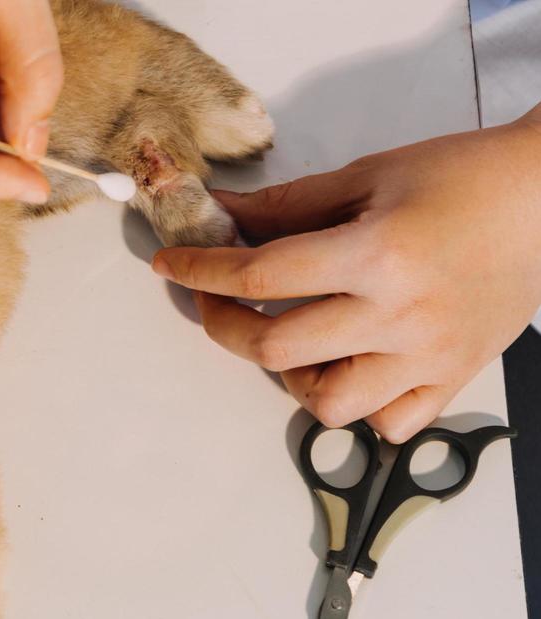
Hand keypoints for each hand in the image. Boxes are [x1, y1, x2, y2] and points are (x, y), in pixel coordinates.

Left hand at [152, 106, 540, 441]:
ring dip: (290, 376)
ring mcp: (429, 356)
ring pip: (326, 403)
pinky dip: (359, 407)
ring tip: (292, 340)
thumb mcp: (369, 175)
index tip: (172, 266)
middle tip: (216, 301)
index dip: (202, 271)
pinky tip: (350, 368)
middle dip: (225, 324)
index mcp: (378, 255)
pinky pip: (389, 424)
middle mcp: (400, 316)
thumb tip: (222, 219)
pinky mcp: (454, 377)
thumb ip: (287, 206)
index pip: (260, 276)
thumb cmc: (465, 177)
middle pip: (277, 348)